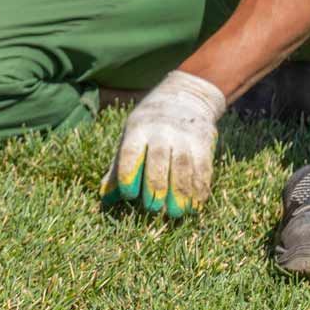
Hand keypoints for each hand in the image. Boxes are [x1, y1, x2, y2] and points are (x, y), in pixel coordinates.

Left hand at [101, 70, 226, 217]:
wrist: (185, 97)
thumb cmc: (149, 126)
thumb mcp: (130, 137)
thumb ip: (119, 167)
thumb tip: (106, 197)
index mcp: (138, 130)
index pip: (131, 152)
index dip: (128, 174)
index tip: (128, 194)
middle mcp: (162, 131)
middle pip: (159, 160)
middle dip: (157, 185)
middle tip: (153, 208)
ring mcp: (185, 136)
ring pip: (183, 165)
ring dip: (181, 191)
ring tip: (177, 212)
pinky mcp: (204, 142)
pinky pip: (203, 167)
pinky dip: (200, 187)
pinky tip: (196, 204)